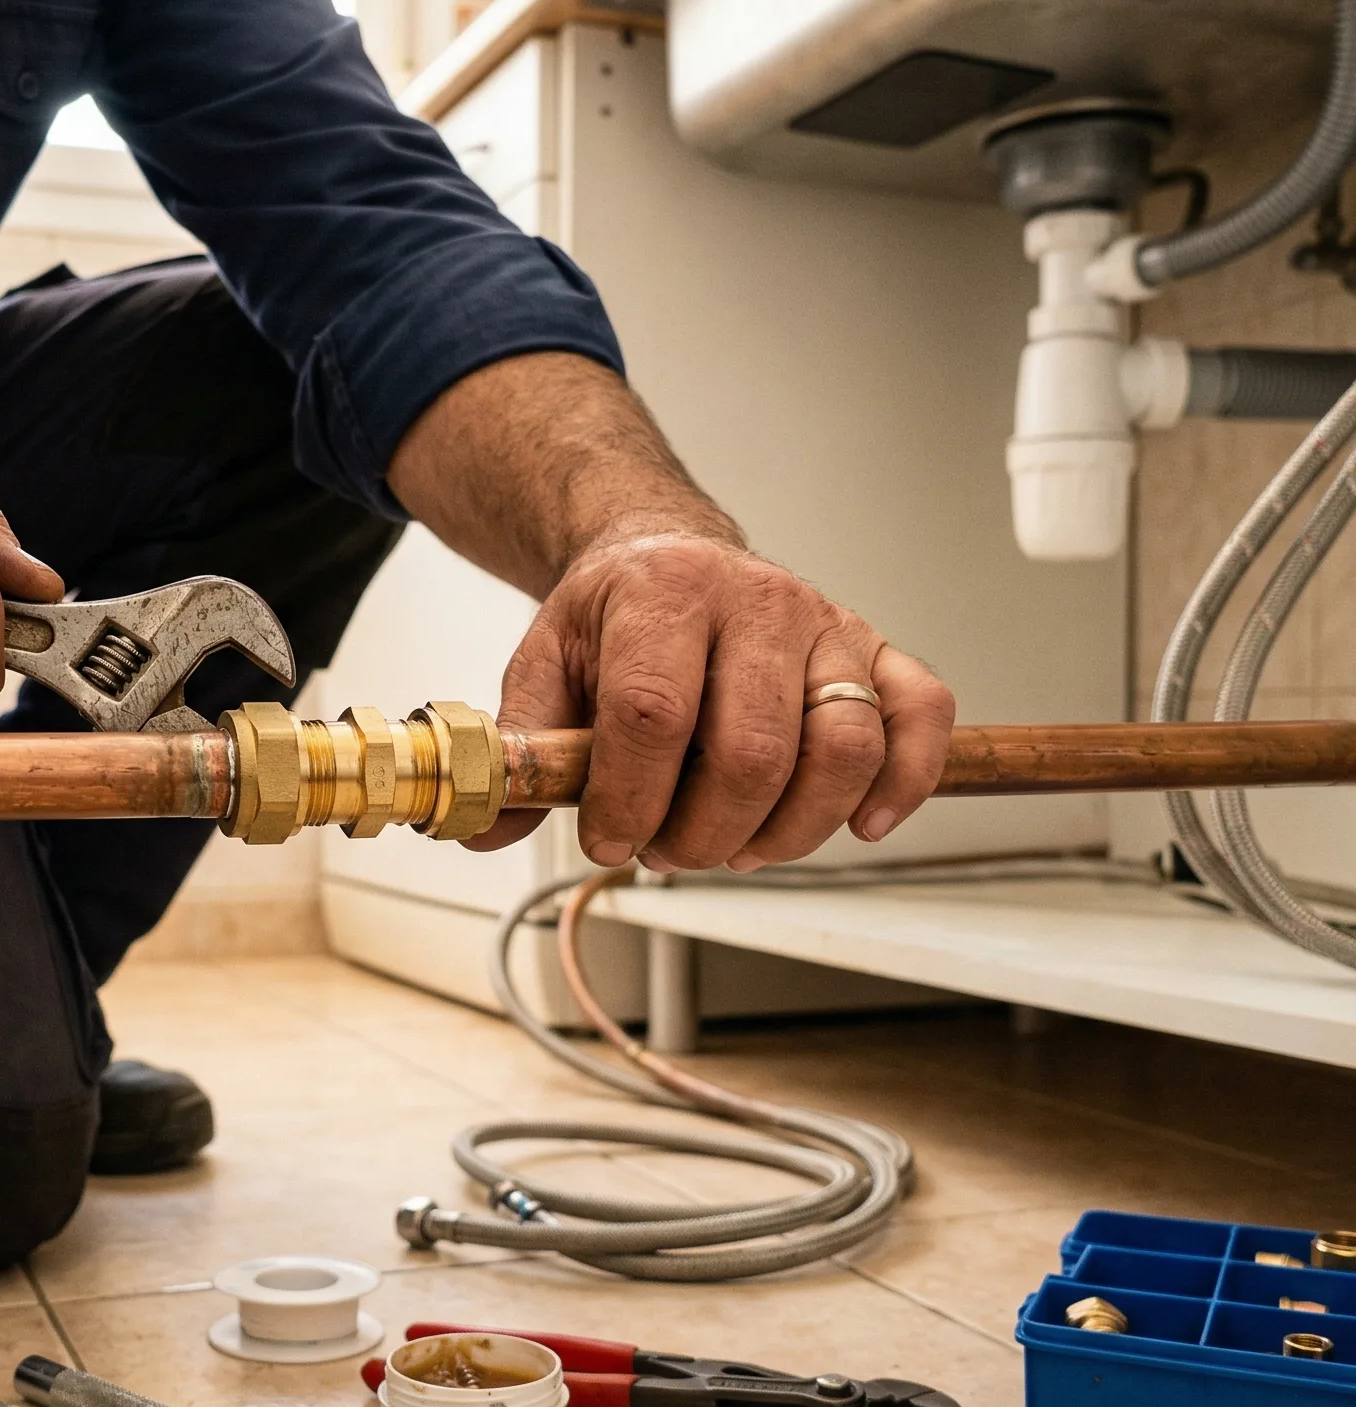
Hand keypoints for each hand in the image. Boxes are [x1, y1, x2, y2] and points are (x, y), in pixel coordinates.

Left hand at [470, 530, 953, 866]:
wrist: (666, 554)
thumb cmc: (612, 619)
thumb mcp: (544, 664)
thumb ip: (520, 747)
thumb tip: (485, 826)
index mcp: (660, 593)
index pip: (655, 712)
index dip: (632, 798)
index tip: (610, 841)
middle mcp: (755, 601)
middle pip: (752, 748)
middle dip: (703, 831)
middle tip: (668, 851)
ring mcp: (826, 625)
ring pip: (843, 747)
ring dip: (790, 829)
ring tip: (737, 846)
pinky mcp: (876, 651)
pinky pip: (921, 714)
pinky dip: (904, 781)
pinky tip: (858, 824)